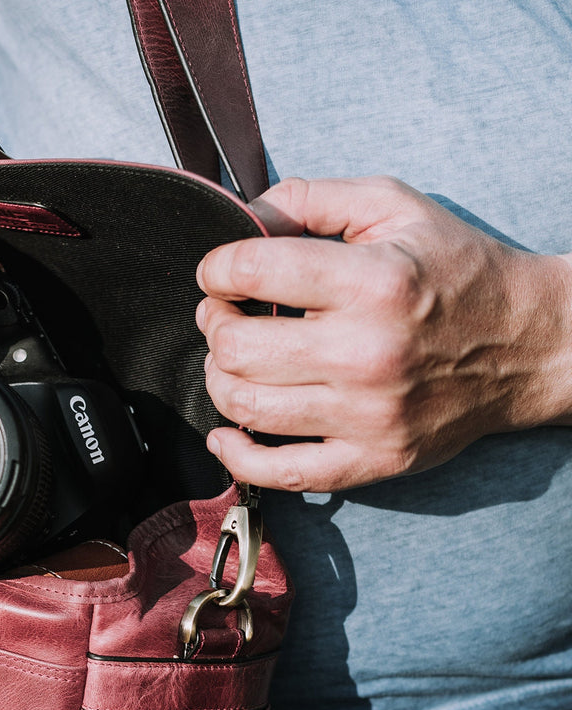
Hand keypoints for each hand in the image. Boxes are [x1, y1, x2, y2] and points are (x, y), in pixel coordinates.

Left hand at [196, 176, 571, 491]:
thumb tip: (242, 218)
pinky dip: (237, 456)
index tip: (218, 274)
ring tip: (234, 361)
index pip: (252, 273)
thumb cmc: (457, 273)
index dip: (216, 270)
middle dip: (214, 326)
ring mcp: (369, 415)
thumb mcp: (395, 208)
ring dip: (220, 380)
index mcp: (373, 282)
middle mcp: (367, 353)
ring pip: (248, 408)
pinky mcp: (373, 459)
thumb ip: (312, 198)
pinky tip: (225, 434)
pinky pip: (282, 474)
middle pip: (237, 349)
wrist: (530, 346)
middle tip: (224, 316)